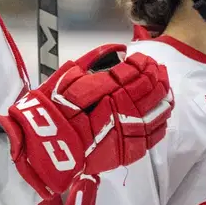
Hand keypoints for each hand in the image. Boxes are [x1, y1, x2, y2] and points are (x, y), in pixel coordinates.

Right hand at [0, 44, 172, 198]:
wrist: (39, 147)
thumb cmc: (50, 109)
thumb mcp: (66, 78)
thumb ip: (92, 62)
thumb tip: (118, 50)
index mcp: (93, 97)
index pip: (127, 78)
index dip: (140, 67)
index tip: (144, 59)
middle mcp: (107, 117)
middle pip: (142, 96)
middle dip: (154, 80)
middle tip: (160, 69)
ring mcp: (116, 138)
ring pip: (149, 116)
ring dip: (160, 99)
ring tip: (166, 86)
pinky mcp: (120, 155)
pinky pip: (147, 140)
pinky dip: (158, 124)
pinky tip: (164, 112)